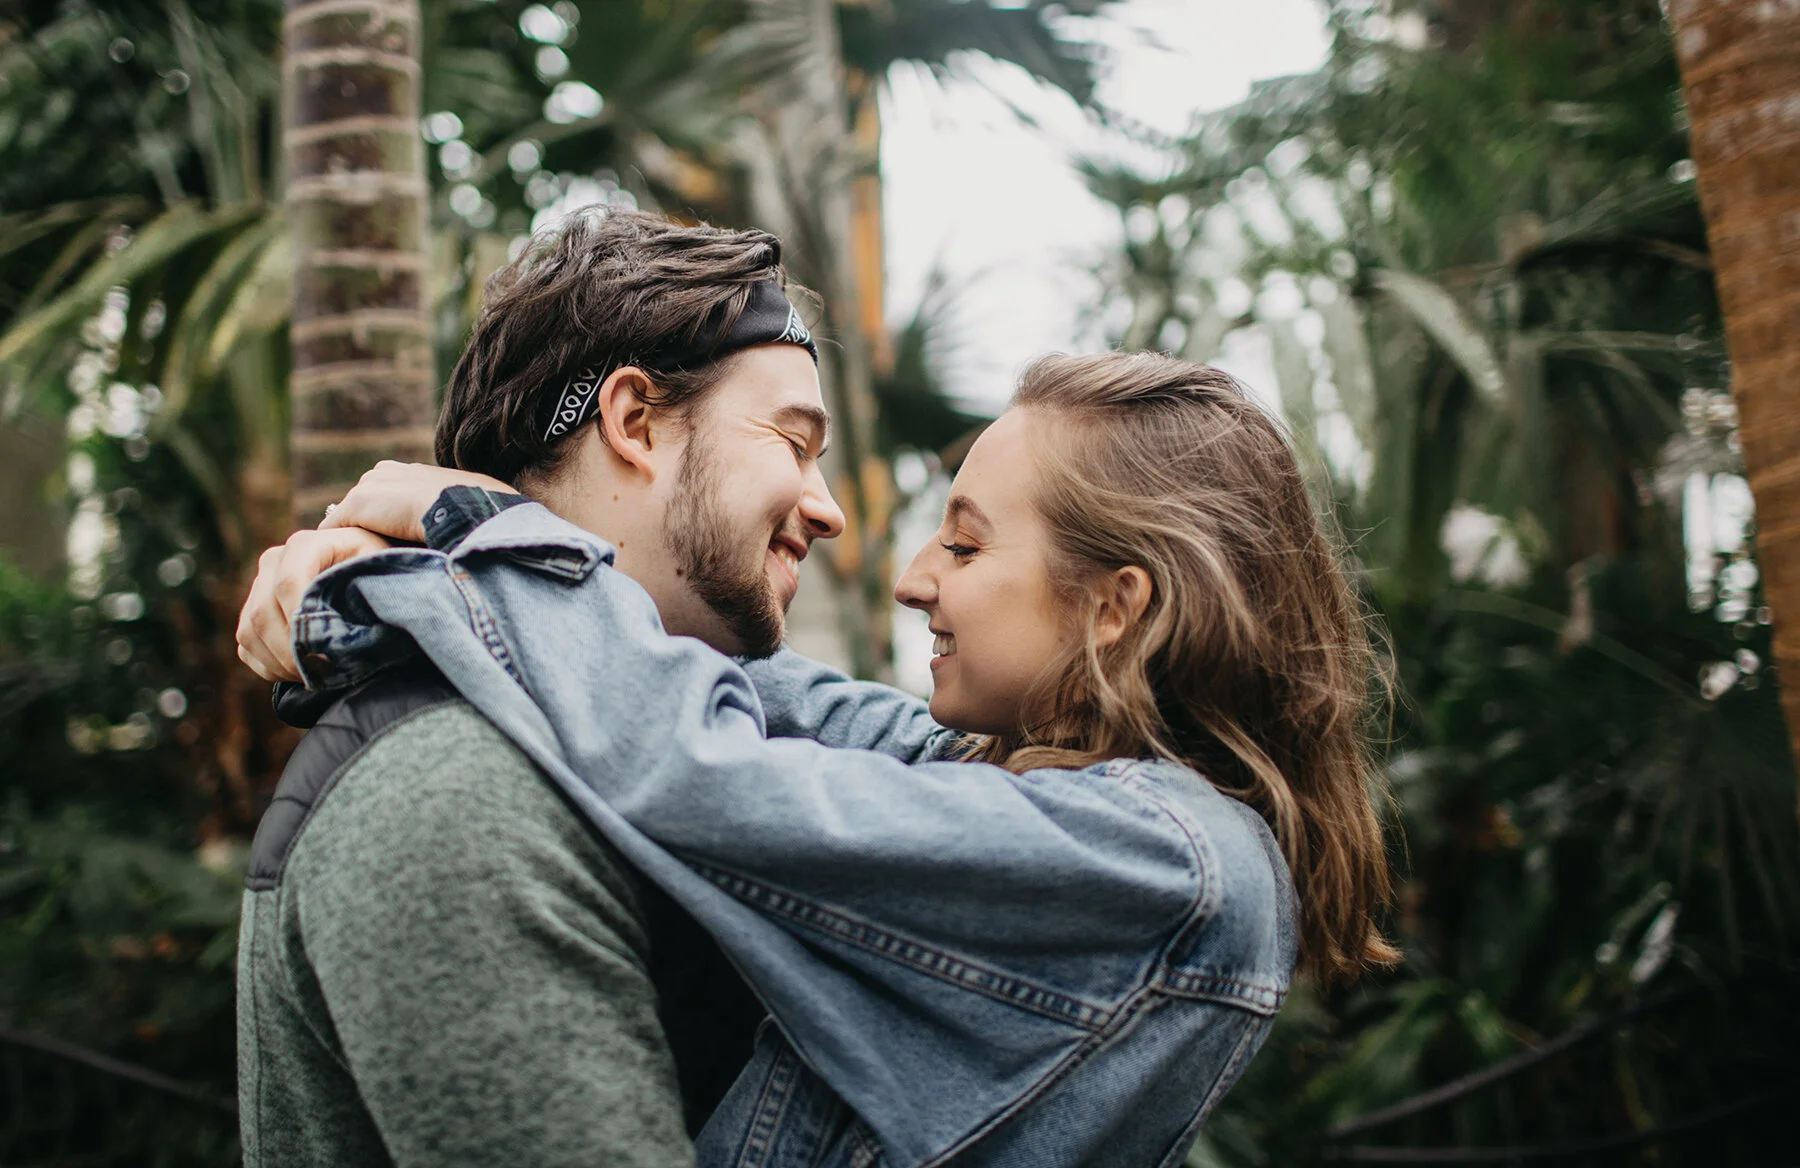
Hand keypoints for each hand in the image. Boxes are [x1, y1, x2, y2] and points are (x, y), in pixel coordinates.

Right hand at [236, 527, 392, 681]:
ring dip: (279, 663)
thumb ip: (364, 592)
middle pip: (263, 613)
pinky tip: (300, 674)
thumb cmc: (376, 570)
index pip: (288, 583)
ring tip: (314, 676)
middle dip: (291, 651)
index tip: (324, 650)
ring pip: (249, 632)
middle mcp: (273, 562)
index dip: (301, 620)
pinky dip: (270, 668)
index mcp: (304, 545)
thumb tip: (343, 634)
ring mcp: (258, 586)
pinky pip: (247, 647)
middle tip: (321, 674)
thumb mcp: (378, 572)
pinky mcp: (251, 612)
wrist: (363, 568)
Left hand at [320, 460, 511, 544]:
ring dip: (355, 538)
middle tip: (374, 554)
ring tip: (360, 562)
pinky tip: (347, 563)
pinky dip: (339, 547)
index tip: (395, 543)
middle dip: (368, 528)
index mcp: (410, 471)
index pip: (386, 497)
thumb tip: (444, 535)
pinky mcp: (355, 506)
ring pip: (349, 519)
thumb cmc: (475, 512)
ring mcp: (367, 487)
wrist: (464, 508)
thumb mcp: (461, 507)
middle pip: (363, 506)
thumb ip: (444, 512)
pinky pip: (333, 529)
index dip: (388, 521)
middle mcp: (384, 472)